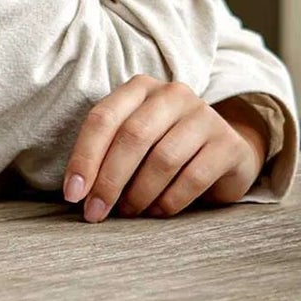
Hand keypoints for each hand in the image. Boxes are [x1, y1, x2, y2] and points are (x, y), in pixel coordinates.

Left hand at [62, 77, 265, 222]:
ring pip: (163, 159)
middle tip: (96, 212)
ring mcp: (205, 116)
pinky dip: (169, 201)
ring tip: (129, 212)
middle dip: (109, 180)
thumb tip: (78, 192)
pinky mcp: (228, 144)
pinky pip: (192, 178)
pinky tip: (158, 212)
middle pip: (133, 137)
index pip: (104, 118)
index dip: (84, 157)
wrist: (223, 154)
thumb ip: (107, 155)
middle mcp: (173, 95)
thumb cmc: (165, 151)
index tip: (73, 194)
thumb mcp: (134, 144)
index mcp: (141, 88)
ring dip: (139, 194)